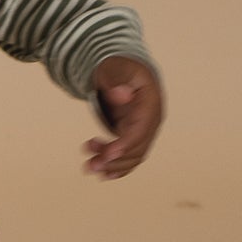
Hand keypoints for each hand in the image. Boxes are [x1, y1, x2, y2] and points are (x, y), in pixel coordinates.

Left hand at [84, 57, 163, 179]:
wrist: (125, 71)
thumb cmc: (119, 67)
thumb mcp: (113, 68)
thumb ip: (116, 80)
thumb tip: (122, 96)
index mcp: (150, 102)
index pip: (141, 129)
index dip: (125, 144)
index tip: (107, 154)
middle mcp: (152, 120)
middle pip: (138, 147)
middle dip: (115, 160)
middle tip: (90, 166)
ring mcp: (145, 129)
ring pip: (133, 156)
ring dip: (112, 165)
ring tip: (89, 167)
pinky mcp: (135, 135)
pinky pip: (130, 156)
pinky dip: (118, 167)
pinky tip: (103, 173)